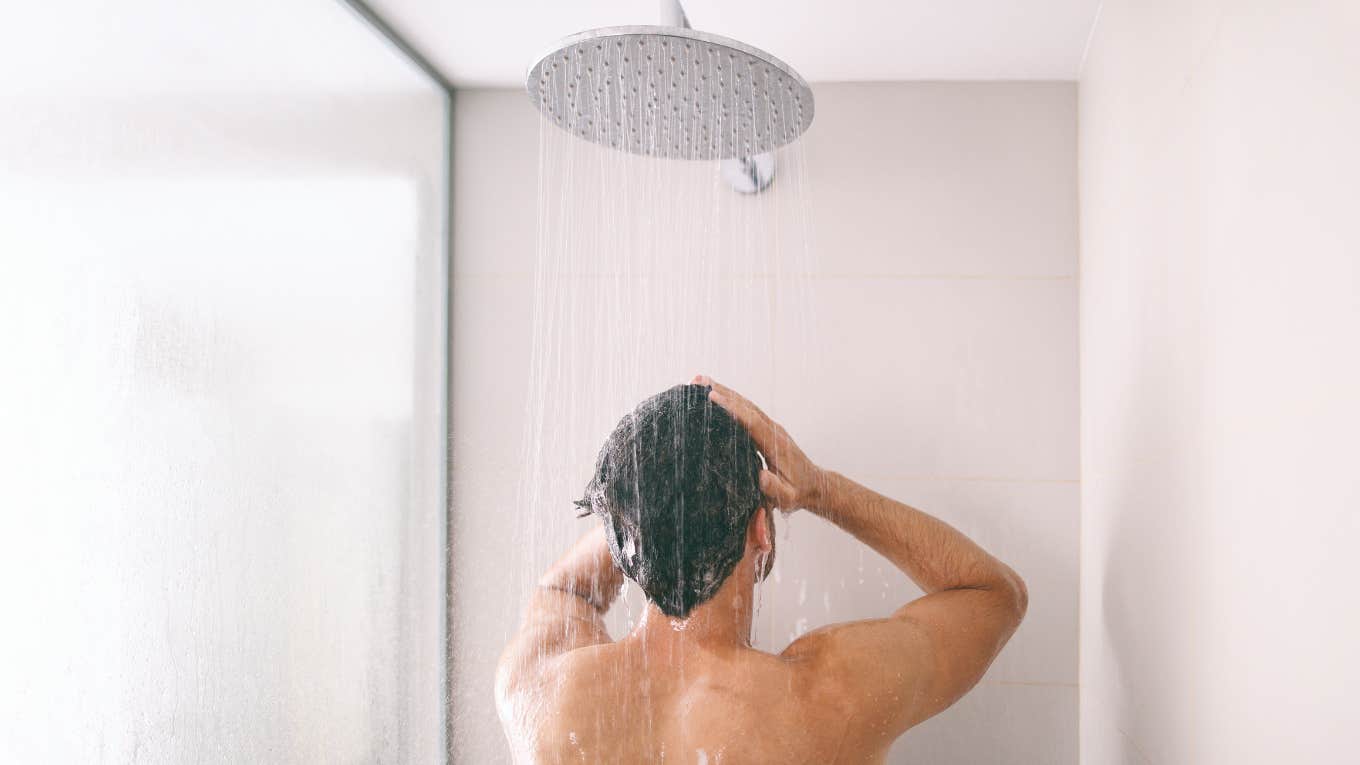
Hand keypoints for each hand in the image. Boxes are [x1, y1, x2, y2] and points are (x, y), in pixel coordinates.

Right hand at [692, 375, 826, 512]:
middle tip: (698, 381)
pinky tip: (718, 396)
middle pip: (746, 406)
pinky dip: (732, 401)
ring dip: (725, 392)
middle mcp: (773, 430)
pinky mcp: (768, 429)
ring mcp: (771, 428)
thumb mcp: (788, 497)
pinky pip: (748, 411)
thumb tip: (761, 476)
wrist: (815, 485)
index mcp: (775, 444)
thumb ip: (775, 488)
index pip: (751, 421)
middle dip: (722, 392)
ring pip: (746, 405)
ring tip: (701, 382)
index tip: (712, 397)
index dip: (731, 408)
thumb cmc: (798, 492)